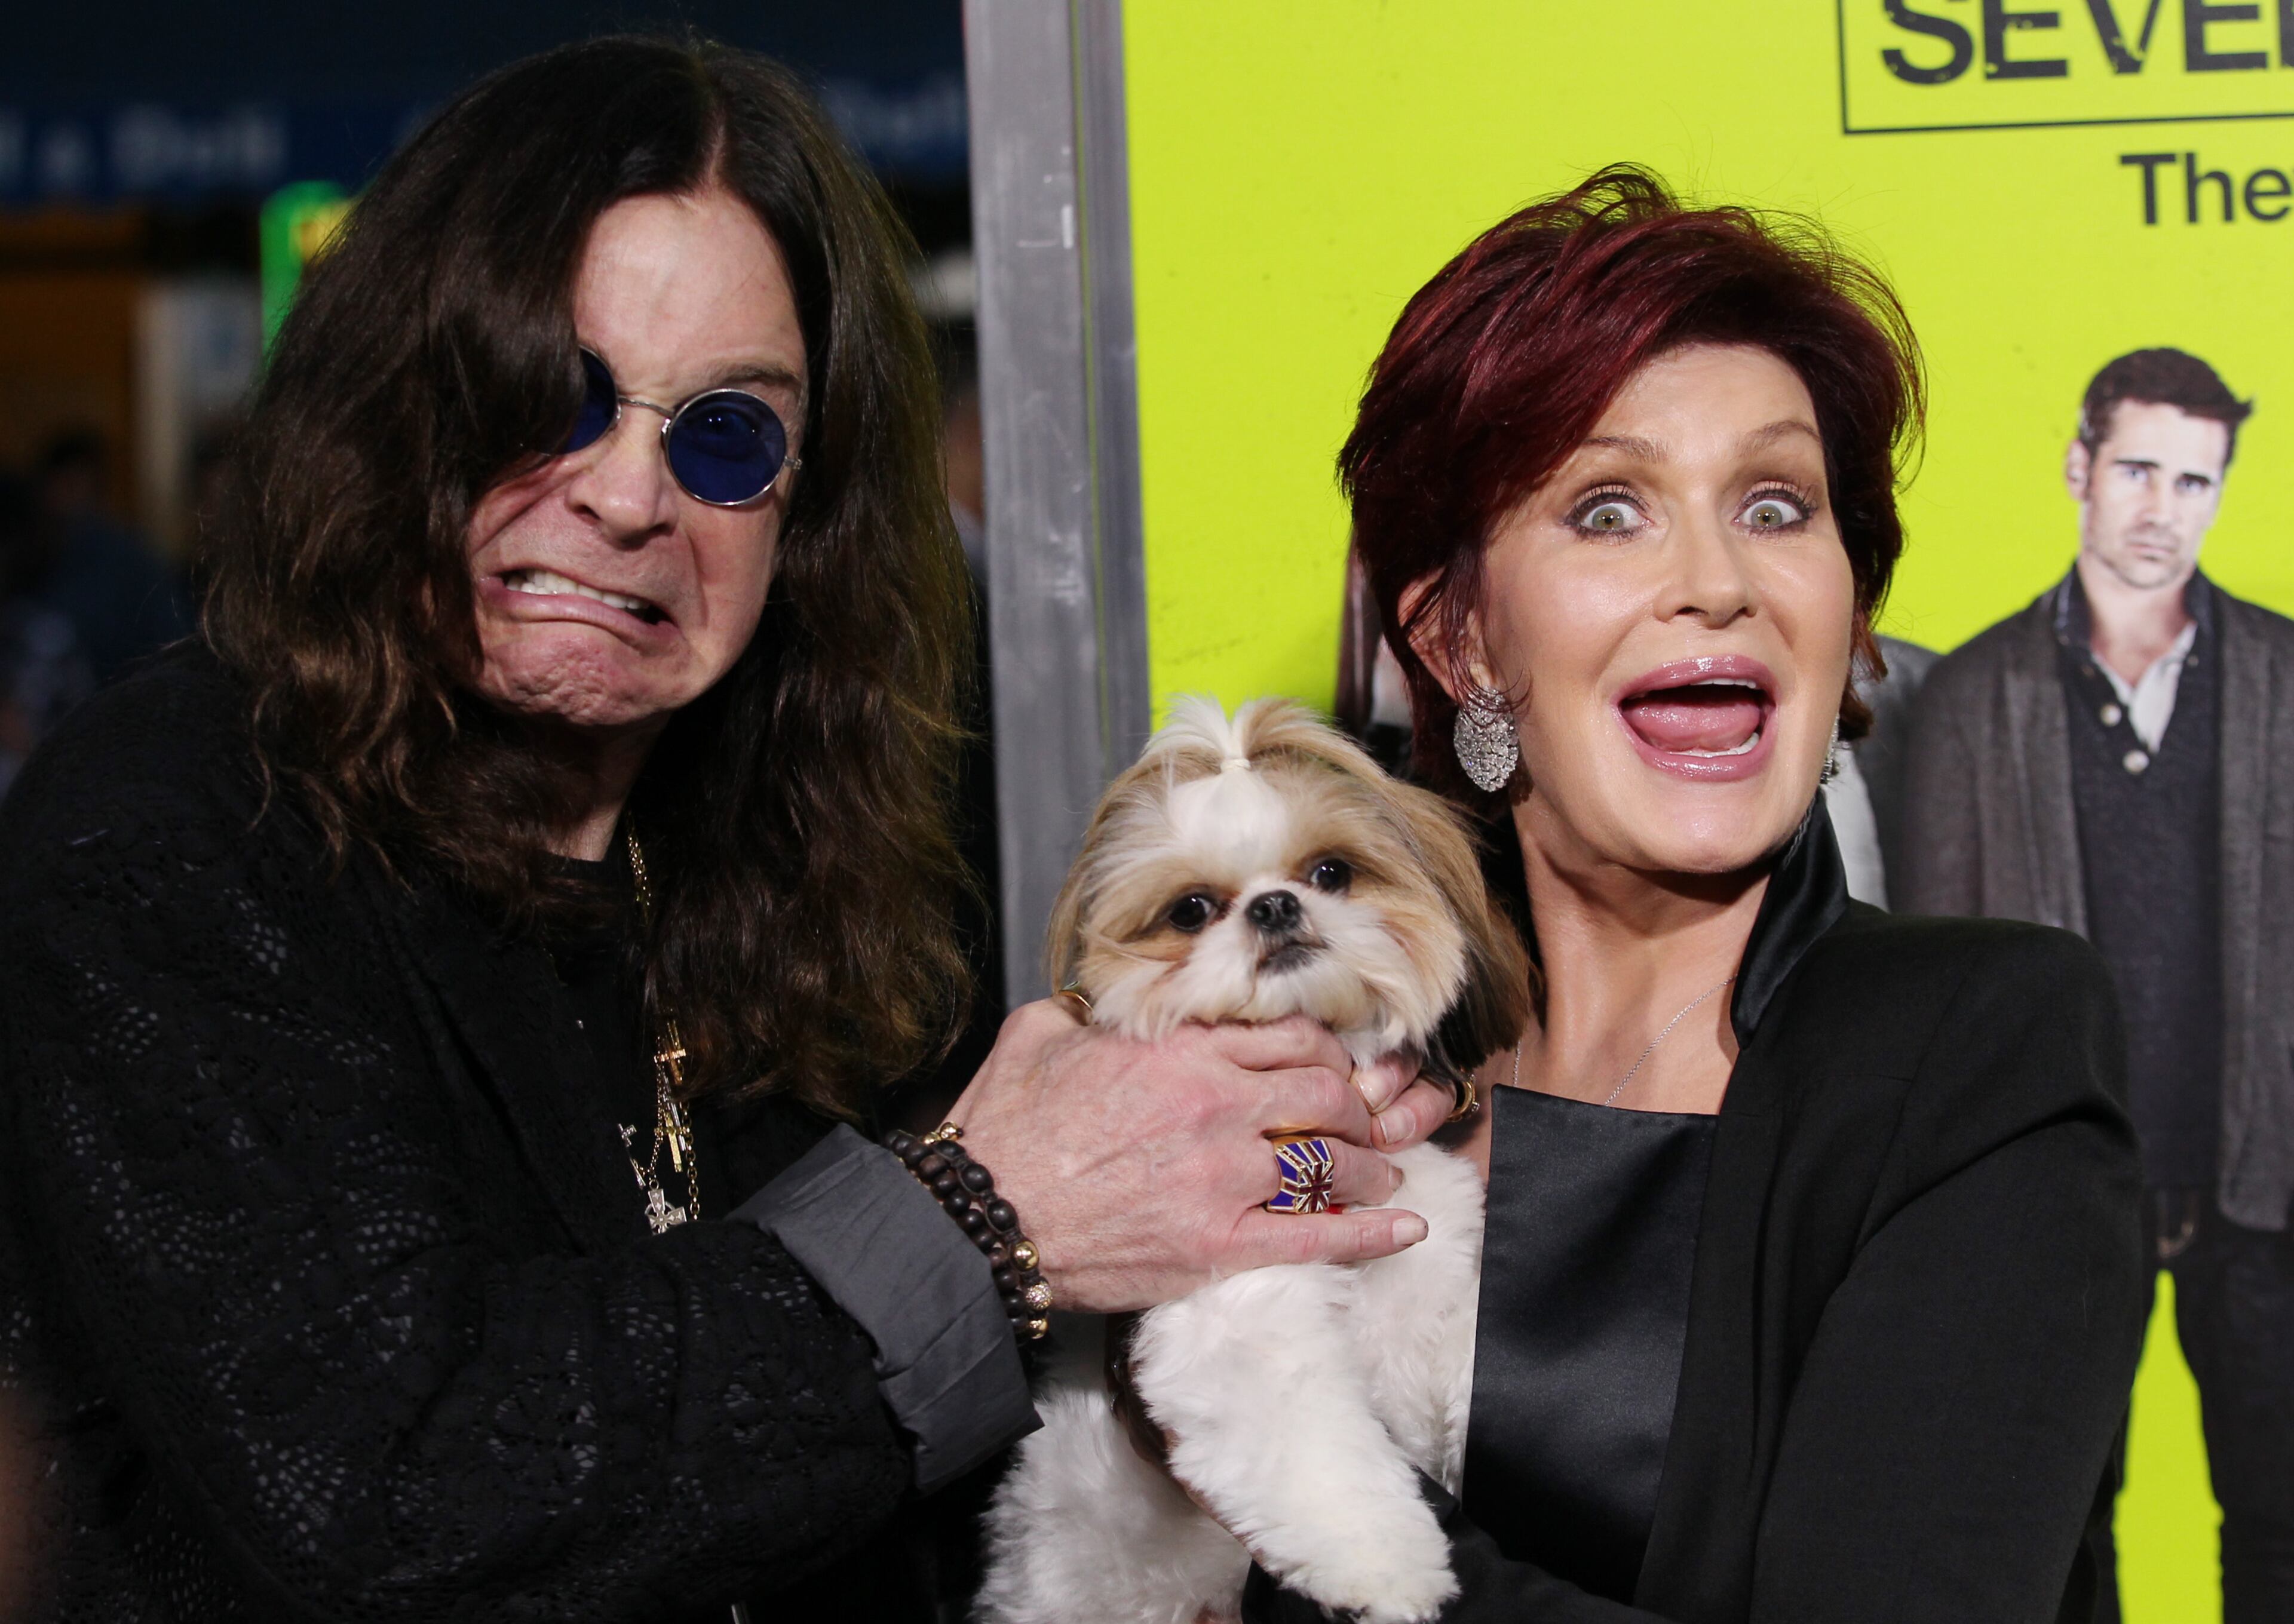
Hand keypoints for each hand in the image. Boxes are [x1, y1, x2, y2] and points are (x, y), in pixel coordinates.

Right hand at [951, 1002, 1437, 1311]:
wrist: (981, 1220)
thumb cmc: (1003, 1132)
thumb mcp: (1040, 1035)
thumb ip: (1088, 1011)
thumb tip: (1101, 1004)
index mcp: (1181, 1053)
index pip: (1291, 1038)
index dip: (1325, 1053)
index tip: (1332, 1066)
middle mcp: (1216, 1109)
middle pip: (1328, 1097)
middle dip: (1359, 1108)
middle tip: (1365, 1121)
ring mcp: (1223, 1181)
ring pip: (1333, 1165)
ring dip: (1371, 1168)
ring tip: (1384, 1172)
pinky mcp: (1218, 1247)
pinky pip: (1317, 1239)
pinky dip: (1371, 1235)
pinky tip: (1405, 1229)